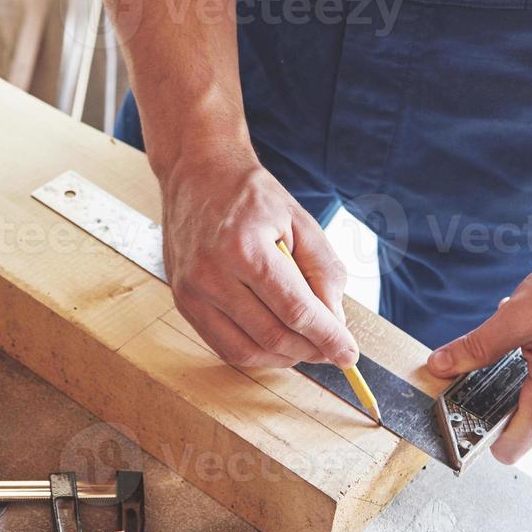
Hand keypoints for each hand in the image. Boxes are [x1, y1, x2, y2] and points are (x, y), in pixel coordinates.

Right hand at [159, 146, 358, 369]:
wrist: (196, 174)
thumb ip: (323, 271)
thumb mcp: (300, 221)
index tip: (349, 354)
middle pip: (272, 336)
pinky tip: (276, 343)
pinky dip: (256, 353)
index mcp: (244, 248)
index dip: (327, 337)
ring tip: (306, 346)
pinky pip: (223, 346)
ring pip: (246, 351)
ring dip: (284, 358)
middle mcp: (211, 275)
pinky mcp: (183, 303)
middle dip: (310, 350)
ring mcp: (191, 292)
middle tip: (332, 348)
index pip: (294, 309)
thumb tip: (334, 321)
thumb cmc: (249, 195)